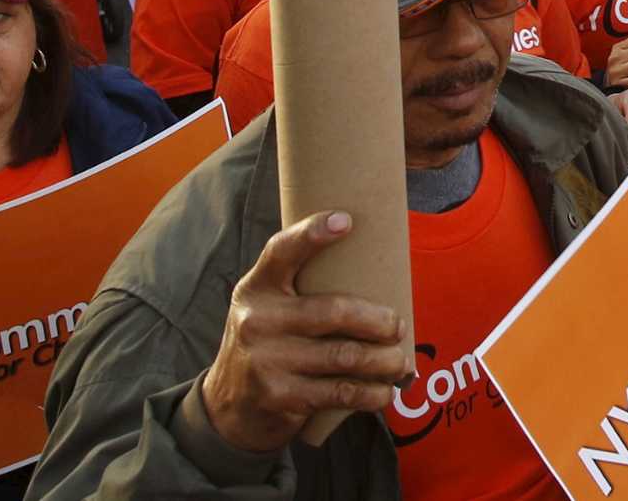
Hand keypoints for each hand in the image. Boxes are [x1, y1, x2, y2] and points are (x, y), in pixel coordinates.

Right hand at [194, 211, 411, 456]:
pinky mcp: (279, 397)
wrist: (227, 406)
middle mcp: (257, 321)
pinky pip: (337, 392)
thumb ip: (302, 286)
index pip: (281, 252)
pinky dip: (369, 393)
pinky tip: (385, 392)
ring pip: (343, 356)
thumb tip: (372, 258)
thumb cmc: (268, 342)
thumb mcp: (269, 307)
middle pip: (333, 312)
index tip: (346, 220)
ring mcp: (266, 361)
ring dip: (383, 361)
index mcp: (257, 288)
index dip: (312, 234)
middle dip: (378, 321)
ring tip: (400, 362)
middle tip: (399, 326)